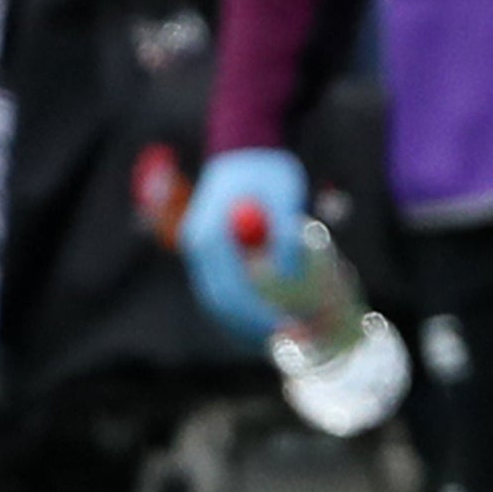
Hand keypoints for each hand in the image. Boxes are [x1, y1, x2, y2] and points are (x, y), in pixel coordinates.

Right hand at [179, 148, 305, 344]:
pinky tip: (274, 321)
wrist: (249, 150)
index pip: (230, 288)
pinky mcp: (215, 256)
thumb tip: (287, 272)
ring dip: (250, 323)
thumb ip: (283, 233)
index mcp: (210, 235)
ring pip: (221, 301)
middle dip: (254, 326)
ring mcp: (204, 254)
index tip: (288, 327)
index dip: (259, 314)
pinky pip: (228, 291)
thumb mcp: (284, 196)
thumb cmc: (270, 171)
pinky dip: (248, 309)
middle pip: (221, 301)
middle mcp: (199, 248)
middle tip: (292, 341)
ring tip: (289, 337)